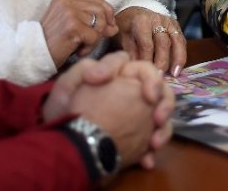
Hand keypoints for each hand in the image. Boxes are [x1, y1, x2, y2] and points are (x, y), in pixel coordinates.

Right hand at [40, 0, 118, 68]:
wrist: (33, 54)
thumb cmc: (52, 41)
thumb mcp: (71, 25)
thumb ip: (91, 20)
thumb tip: (114, 27)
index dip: (106, 11)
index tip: (109, 25)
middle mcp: (67, 1)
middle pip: (100, 9)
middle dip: (104, 26)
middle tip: (97, 39)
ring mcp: (69, 12)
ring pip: (99, 23)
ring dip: (95, 39)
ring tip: (83, 46)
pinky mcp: (72, 27)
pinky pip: (94, 37)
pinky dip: (89, 47)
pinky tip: (78, 51)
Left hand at [44, 52, 174, 170]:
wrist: (63, 142)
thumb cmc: (64, 110)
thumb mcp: (66, 87)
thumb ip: (83, 69)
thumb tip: (102, 73)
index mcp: (119, 76)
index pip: (141, 68)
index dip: (148, 78)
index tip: (146, 95)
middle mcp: (133, 92)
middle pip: (160, 89)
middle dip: (164, 102)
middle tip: (158, 117)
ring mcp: (139, 115)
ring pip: (162, 114)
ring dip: (164, 127)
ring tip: (154, 142)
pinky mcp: (139, 136)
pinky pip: (154, 139)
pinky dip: (153, 149)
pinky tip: (146, 159)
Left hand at [115, 7, 187, 75]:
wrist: (134, 11)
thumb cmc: (126, 27)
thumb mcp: (122, 37)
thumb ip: (130, 51)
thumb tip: (139, 66)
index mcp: (142, 21)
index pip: (147, 44)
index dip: (147, 60)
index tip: (147, 72)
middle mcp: (157, 19)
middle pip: (164, 42)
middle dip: (162, 61)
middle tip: (159, 76)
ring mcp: (169, 21)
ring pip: (177, 40)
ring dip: (178, 58)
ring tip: (175, 74)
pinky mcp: (176, 25)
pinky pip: (181, 40)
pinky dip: (181, 54)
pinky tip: (178, 67)